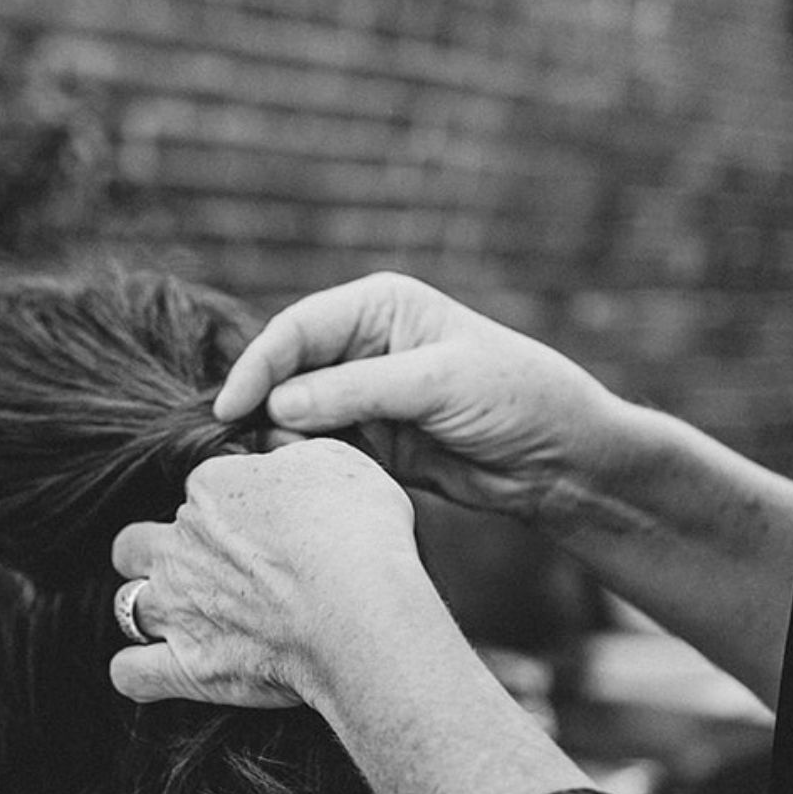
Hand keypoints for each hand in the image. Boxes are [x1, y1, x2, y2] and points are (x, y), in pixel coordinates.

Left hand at [109, 438, 429, 707]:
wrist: (360, 612)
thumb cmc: (358, 532)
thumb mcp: (338, 462)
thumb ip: (294, 452)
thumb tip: (275, 447)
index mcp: (214, 489)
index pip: (201, 489)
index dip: (231, 506)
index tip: (267, 525)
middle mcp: (182, 545)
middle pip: (139, 543)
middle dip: (162, 553)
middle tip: (212, 569)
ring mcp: (178, 607)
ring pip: (126, 602)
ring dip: (151, 607)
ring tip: (189, 619)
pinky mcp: (188, 667)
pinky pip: (130, 674)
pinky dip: (136, 672)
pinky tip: (154, 668)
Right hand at [213, 273, 618, 523]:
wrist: (563, 458)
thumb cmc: (515, 397)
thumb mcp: (436, 383)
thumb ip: (356, 391)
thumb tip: (278, 406)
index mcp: (378, 307)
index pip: (297, 329)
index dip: (258, 367)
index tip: (230, 409)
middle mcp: (363, 347)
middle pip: (287, 375)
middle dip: (267, 411)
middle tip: (258, 453)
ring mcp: (366, 398)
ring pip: (298, 420)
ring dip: (290, 446)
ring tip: (295, 472)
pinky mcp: (374, 443)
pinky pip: (324, 454)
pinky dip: (314, 469)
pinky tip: (318, 486)